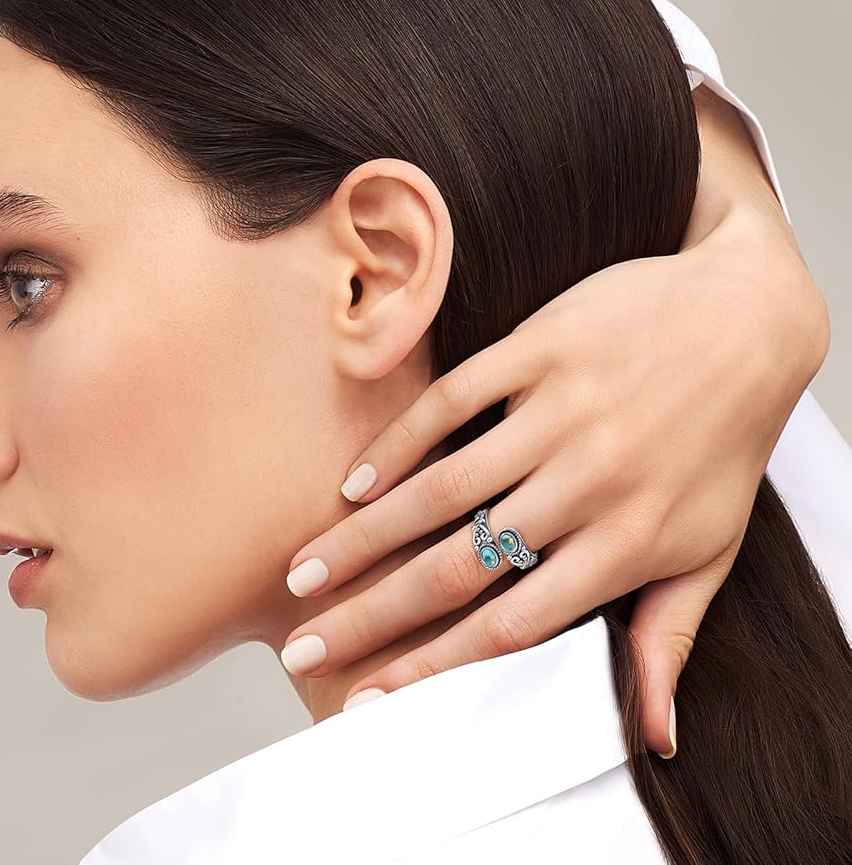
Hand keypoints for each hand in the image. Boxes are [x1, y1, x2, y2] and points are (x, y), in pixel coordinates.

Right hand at [283, 87, 829, 756]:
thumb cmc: (726, 441)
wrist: (749, 318)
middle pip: (456, 567)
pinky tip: (355, 481)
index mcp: (628, 546)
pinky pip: (452, 404)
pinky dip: (398, 447)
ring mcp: (559, 414)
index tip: (368, 695)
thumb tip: (654, 736)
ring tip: (304, 569)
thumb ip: (671, 639)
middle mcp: (587, 486)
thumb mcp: (713, 549)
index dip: (432, 667)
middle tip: (304, 644)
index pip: (510, 627)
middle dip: (370, 615)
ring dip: (363, 537)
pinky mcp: (539, 350)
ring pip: (440, 490)